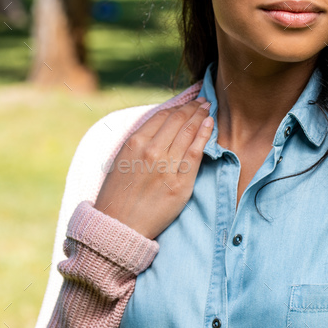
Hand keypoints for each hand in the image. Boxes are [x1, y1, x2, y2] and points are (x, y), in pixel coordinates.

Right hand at [94, 96, 213, 238]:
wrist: (120, 226)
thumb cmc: (118, 195)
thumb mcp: (120, 161)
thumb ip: (138, 143)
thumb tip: (156, 129)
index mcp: (134, 142)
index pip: (162, 116)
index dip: (177, 106)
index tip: (186, 103)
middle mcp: (151, 150)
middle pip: (178, 120)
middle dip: (192, 107)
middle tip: (202, 101)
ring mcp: (167, 166)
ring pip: (188, 132)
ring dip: (200, 116)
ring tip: (208, 109)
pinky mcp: (181, 182)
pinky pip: (196, 152)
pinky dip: (204, 135)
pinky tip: (210, 124)